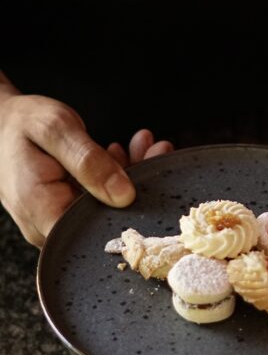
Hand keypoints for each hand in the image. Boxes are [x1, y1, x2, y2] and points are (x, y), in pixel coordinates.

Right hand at [0, 91, 172, 246]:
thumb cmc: (20, 123)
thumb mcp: (56, 130)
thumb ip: (89, 161)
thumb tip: (124, 195)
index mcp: (41, 211)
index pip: (96, 231)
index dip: (130, 210)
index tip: (153, 175)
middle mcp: (47, 226)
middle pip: (105, 219)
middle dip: (137, 185)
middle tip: (158, 151)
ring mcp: (55, 220)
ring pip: (105, 208)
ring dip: (129, 176)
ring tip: (145, 145)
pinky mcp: (64, 210)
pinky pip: (96, 200)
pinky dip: (113, 176)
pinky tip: (122, 153)